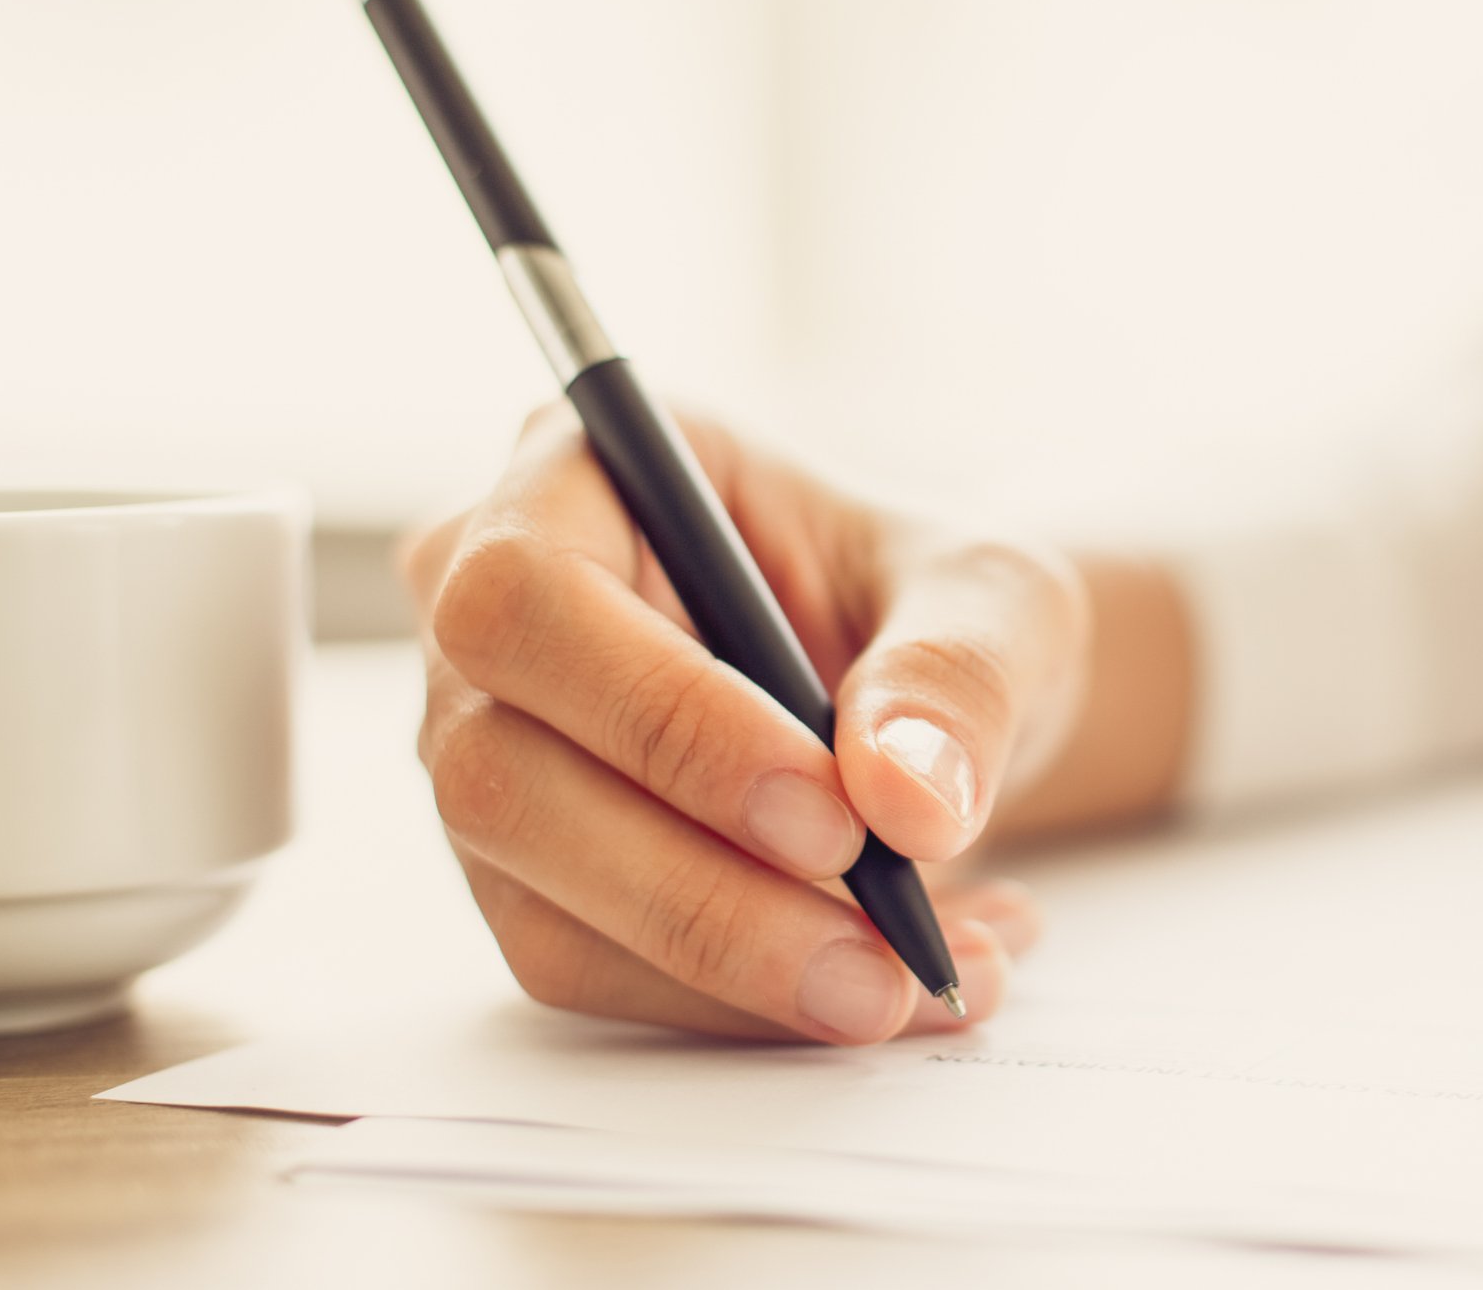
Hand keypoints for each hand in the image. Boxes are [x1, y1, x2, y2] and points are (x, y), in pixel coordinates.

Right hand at [401, 402, 1088, 1043]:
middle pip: (502, 773)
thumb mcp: (994, 596)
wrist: (928, 711)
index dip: (663, 718)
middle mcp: (488, 614)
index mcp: (575, 472)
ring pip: (540, 904)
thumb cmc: (930, 606)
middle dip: (701, 890)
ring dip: (735, 975)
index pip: (532, 595)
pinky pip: (591, 975)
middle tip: (880, 954)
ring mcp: (489, 751)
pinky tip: (883, 987)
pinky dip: (742, 1009)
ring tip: (915, 982)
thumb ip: (957, 671)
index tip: (830, 816)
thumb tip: (907, 800)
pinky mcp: (526, 875)